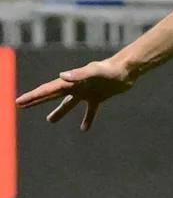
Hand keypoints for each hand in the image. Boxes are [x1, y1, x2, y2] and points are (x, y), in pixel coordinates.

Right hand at [15, 58, 134, 130]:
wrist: (129, 69)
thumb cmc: (112, 69)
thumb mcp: (96, 71)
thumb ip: (80, 74)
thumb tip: (61, 76)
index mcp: (72, 81)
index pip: (48, 90)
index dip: (33, 96)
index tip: (18, 102)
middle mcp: (77, 86)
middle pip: (53, 95)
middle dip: (37, 100)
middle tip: (22, 105)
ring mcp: (88, 91)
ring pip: (70, 103)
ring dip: (60, 111)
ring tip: (50, 121)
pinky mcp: (99, 96)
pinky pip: (91, 110)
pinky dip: (87, 119)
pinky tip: (84, 129)